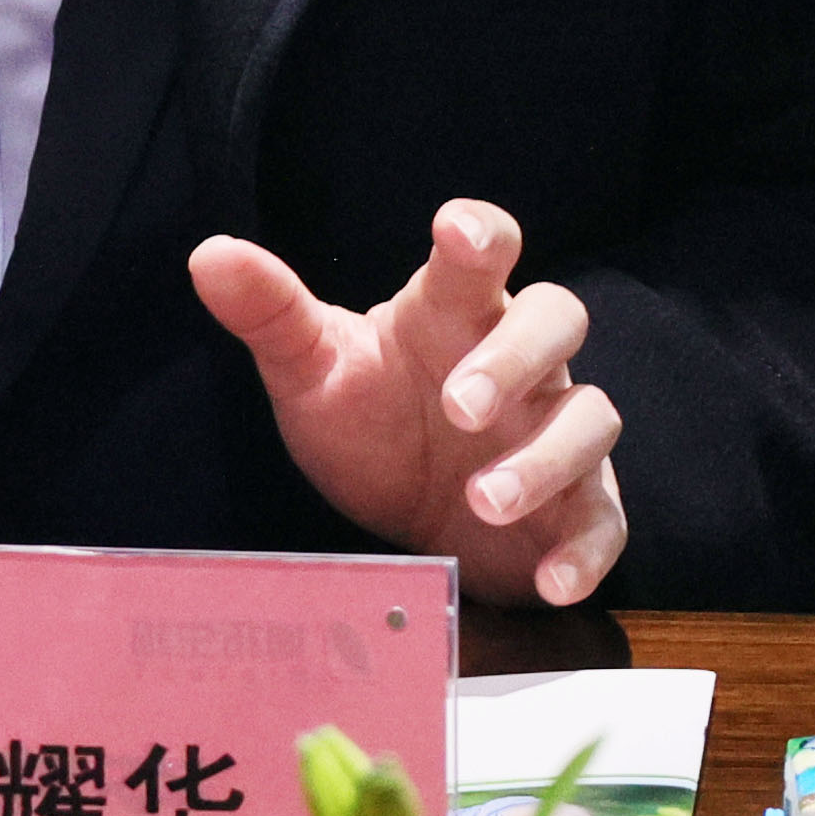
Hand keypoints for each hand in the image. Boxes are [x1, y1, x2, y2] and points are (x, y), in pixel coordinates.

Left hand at [188, 201, 627, 606]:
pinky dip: (584, 552)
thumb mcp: (311, 372)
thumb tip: (208, 252)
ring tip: (481, 501)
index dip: (481, 234)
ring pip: (589, 418)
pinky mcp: (578, 510)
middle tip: (458, 406)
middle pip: (556, 319)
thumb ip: (270, 314)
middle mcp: (521, 364)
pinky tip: (551, 581)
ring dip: (544, 459)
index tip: (460, 236)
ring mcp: (556, 434)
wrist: (409, 522)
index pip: (484, 250)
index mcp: (454, 313)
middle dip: (514, 358)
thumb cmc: (371, 426)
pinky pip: (606, 522)